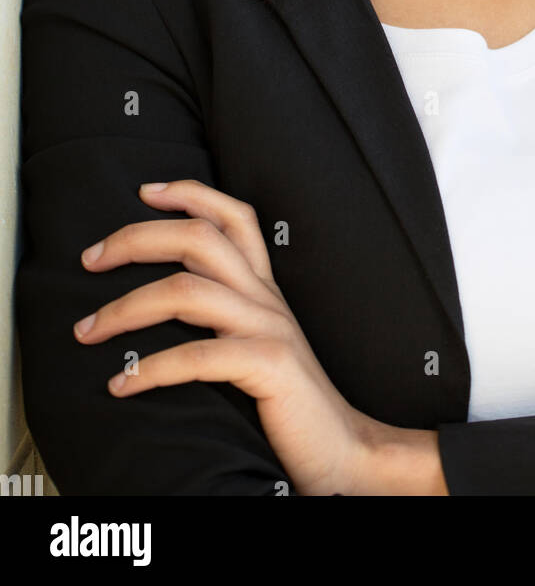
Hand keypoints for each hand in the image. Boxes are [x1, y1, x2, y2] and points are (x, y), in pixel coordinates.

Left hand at [72, 178, 400, 494]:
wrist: (342, 448)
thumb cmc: (286, 401)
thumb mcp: (256, 342)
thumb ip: (224, 315)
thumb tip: (161, 298)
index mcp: (263, 288)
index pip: (233, 217)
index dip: (191, 194)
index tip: (145, 192)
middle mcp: (266, 298)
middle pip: (199, 238)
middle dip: (136, 240)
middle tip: (90, 259)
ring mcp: (269, 328)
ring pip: (186, 290)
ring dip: (125, 308)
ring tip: (88, 330)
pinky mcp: (270, 365)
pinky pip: (197, 357)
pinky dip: (150, 370)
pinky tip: (122, 385)